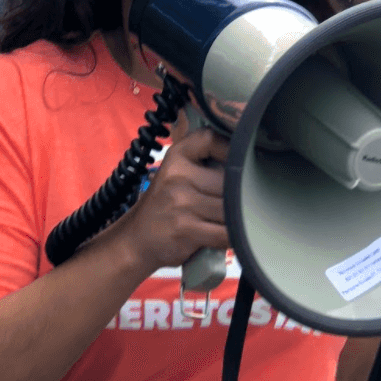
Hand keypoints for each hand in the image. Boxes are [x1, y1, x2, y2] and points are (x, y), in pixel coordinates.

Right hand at [115, 128, 229, 272]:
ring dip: (239, 219)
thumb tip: (243, 160)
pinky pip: (224, 233)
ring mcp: (181, 202)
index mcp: (176, 157)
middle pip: (229, 180)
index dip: (230, 148)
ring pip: (230, 208)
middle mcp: (177, 176)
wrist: (135, 241)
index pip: (210, 139)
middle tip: (244, 202)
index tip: (239, 161)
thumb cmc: (164, 207)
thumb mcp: (175, 175)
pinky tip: (231, 237)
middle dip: (241, 194)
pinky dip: (233, 238)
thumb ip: (202, 164)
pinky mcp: (185, 228)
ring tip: (238, 221)